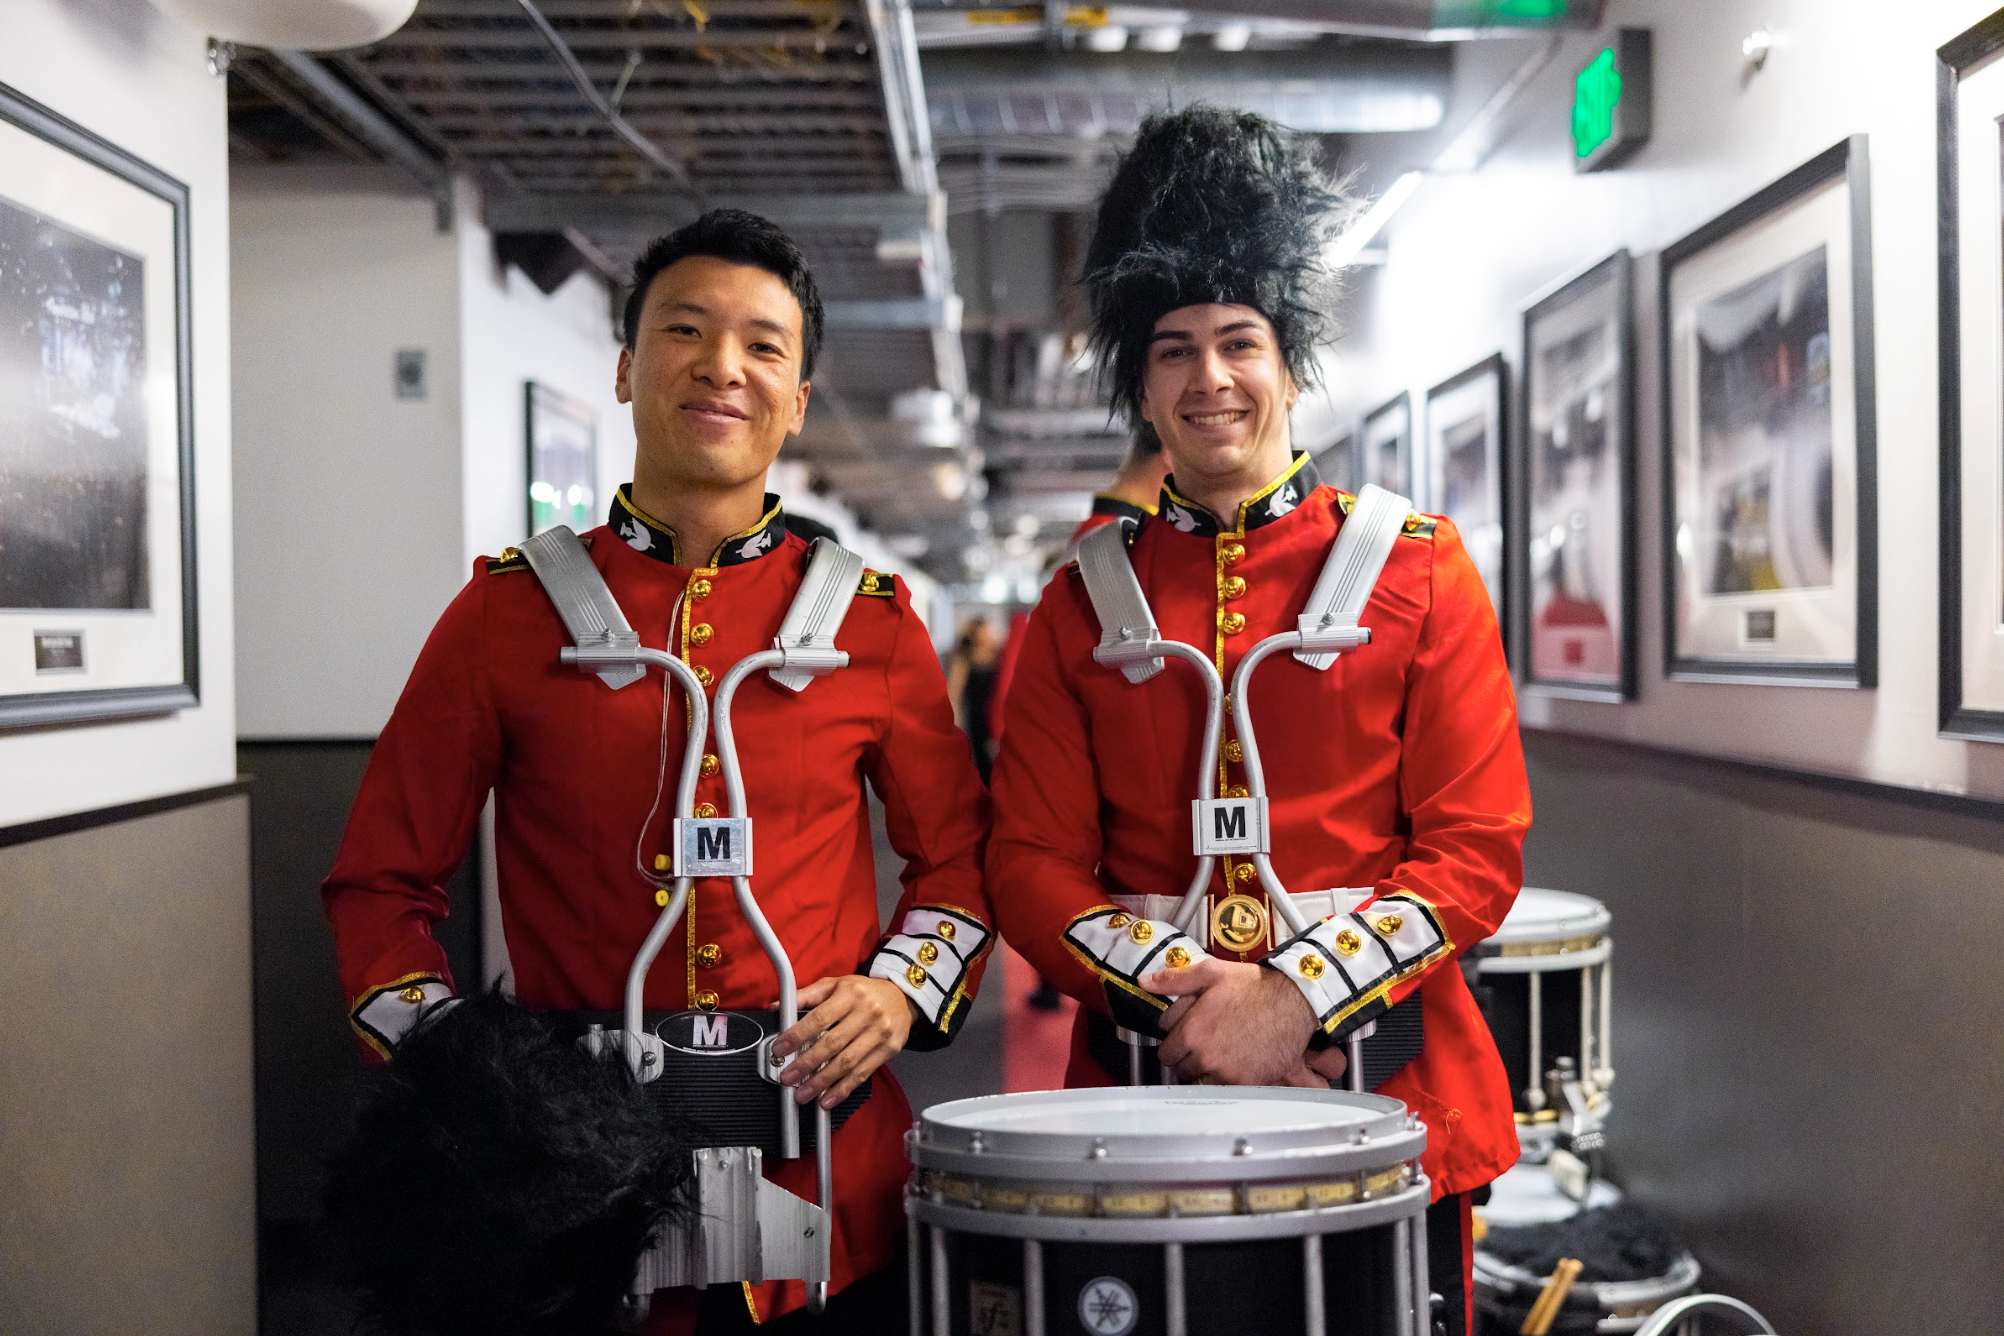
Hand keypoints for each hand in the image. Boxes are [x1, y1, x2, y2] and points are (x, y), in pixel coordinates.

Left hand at [770, 975, 917, 1109]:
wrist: (902, 997)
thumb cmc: (864, 992)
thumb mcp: (835, 984)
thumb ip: (806, 995)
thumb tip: (778, 1007)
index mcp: (850, 994)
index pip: (819, 1018)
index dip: (797, 1035)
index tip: (780, 1049)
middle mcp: (867, 1013)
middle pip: (832, 1043)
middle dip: (806, 1064)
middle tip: (787, 1077)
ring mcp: (880, 1033)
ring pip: (847, 1062)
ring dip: (822, 1082)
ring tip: (803, 1094)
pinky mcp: (888, 1050)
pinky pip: (863, 1073)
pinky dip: (843, 1089)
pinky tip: (827, 1099)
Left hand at [1139, 957, 1316, 1085]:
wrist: (1295, 1002)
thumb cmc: (1255, 986)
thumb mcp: (1211, 972)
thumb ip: (1174, 980)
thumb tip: (1145, 982)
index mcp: (1192, 1031)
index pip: (1165, 1051)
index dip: (1173, 1042)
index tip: (1183, 1036)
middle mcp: (1206, 1056)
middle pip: (1180, 1070)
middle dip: (1186, 1057)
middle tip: (1201, 1044)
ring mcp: (1227, 1072)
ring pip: (1201, 1082)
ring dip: (1204, 1071)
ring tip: (1218, 1054)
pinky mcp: (1247, 1082)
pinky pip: (1225, 1089)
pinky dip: (1227, 1080)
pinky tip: (1235, 1062)